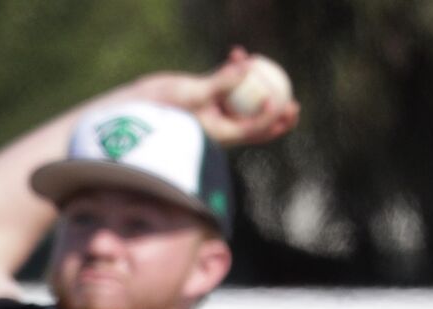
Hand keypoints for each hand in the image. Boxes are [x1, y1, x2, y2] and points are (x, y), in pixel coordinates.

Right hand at [132, 47, 298, 148]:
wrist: (139, 107)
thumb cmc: (164, 106)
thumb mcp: (193, 95)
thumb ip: (221, 82)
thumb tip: (248, 68)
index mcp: (220, 134)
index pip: (251, 131)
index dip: (269, 119)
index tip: (276, 100)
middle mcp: (222, 124)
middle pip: (257, 123)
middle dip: (278, 116)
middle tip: (294, 104)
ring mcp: (217, 109)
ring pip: (246, 99)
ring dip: (256, 83)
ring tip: (259, 61)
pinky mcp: (209, 94)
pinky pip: (230, 83)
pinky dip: (234, 69)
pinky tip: (236, 51)